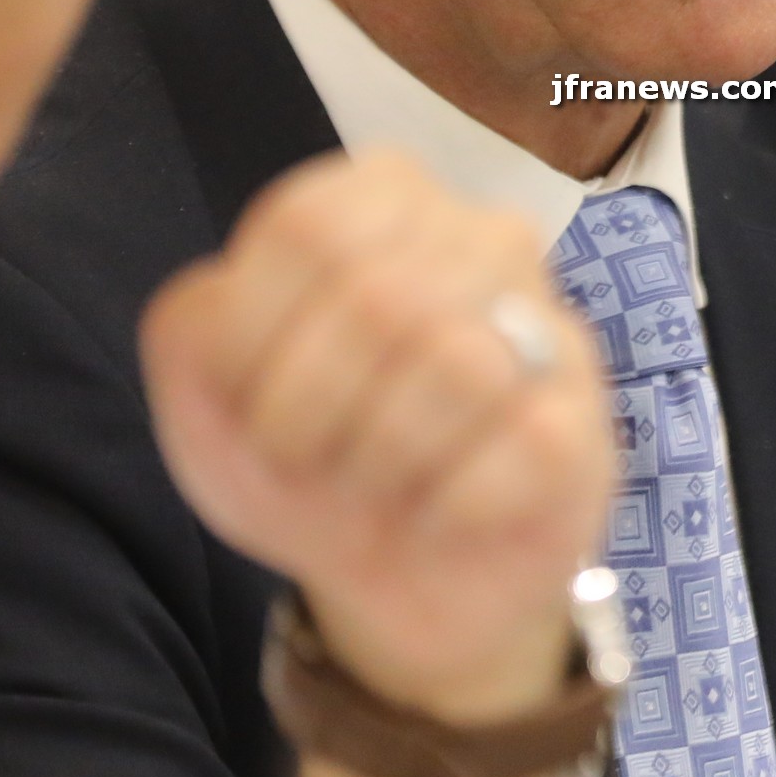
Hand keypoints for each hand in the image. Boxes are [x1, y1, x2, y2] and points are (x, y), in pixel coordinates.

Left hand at [140, 152, 611, 724]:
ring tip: (370, 483)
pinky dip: (445, 506)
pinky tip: (433, 513)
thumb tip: (238, 299)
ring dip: (378, 459)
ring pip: (459, 364)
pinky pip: (521, 447)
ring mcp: (547, 325)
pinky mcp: (583, 422)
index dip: (254, 333)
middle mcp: (480, 236)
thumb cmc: (304, 455)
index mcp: (381, 200)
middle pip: (377, 296)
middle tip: (301, 460)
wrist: (395, 576)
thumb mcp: (208, 394)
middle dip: (307, 411)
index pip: (309, 225)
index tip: (241, 402)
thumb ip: (192, 326)